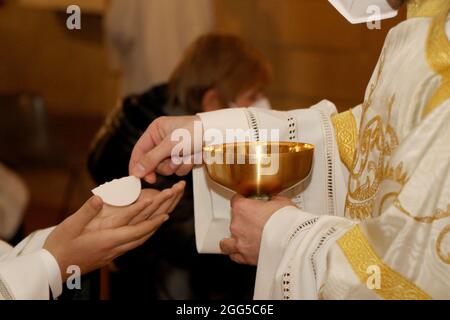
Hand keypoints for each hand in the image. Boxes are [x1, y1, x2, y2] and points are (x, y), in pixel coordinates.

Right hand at [43, 181, 184, 280]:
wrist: (54, 268)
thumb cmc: (61, 246)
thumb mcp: (70, 226)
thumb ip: (86, 212)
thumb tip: (99, 198)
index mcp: (107, 239)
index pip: (135, 229)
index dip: (150, 219)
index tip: (163, 209)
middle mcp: (114, 247)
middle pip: (142, 234)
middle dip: (157, 220)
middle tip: (170, 208)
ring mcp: (114, 253)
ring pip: (139, 240)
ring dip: (153, 228)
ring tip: (164, 217)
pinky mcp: (111, 255)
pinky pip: (133, 244)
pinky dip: (143, 235)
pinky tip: (145, 231)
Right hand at [129, 115, 200, 182]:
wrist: (217, 135)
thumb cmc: (194, 131)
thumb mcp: (170, 144)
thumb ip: (152, 159)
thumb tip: (136, 172)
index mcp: (155, 131)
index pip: (139, 151)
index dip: (138, 165)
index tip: (138, 178)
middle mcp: (162, 140)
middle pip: (153, 163)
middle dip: (164, 165)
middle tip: (173, 162)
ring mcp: (173, 150)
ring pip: (166, 168)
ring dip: (176, 165)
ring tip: (186, 155)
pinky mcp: (183, 157)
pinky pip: (178, 169)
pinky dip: (186, 166)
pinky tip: (193, 157)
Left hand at [220, 194, 293, 264]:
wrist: (294, 242)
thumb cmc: (287, 222)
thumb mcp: (282, 202)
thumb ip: (273, 200)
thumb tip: (275, 200)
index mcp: (242, 208)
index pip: (236, 200)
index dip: (243, 201)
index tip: (248, 203)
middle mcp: (237, 224)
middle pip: (234, 219)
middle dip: (243, 220)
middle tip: (255, 222)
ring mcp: (239, 241)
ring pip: (227, 241)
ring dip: (233, 239)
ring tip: (239, 239)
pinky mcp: (245, 257)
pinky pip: (234, 256)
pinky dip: (237, 254)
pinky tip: (241, 252)